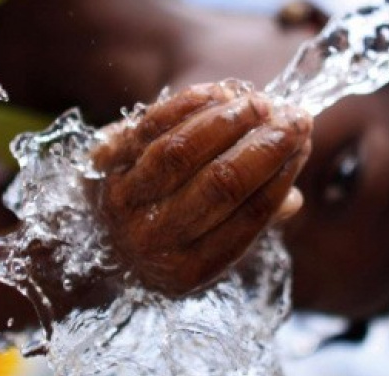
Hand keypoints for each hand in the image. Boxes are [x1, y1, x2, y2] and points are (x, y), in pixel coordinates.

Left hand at [88, 82, 311, 296]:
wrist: (85, 244)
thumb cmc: (163, 244)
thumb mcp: (204, 252)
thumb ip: (248, 225)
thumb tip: (293, 200)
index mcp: (190, 270)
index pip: (250, 217)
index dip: (282, 175)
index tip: (303, 144)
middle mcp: (154, 240)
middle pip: (221, 183)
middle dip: (266, 146)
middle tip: (295, 118)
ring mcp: (124, 202)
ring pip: (183, 151)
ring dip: (229, 121)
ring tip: (261, 103)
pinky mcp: (102, 165)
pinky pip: (149, 127)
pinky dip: (187, 106)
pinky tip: (219, 93)